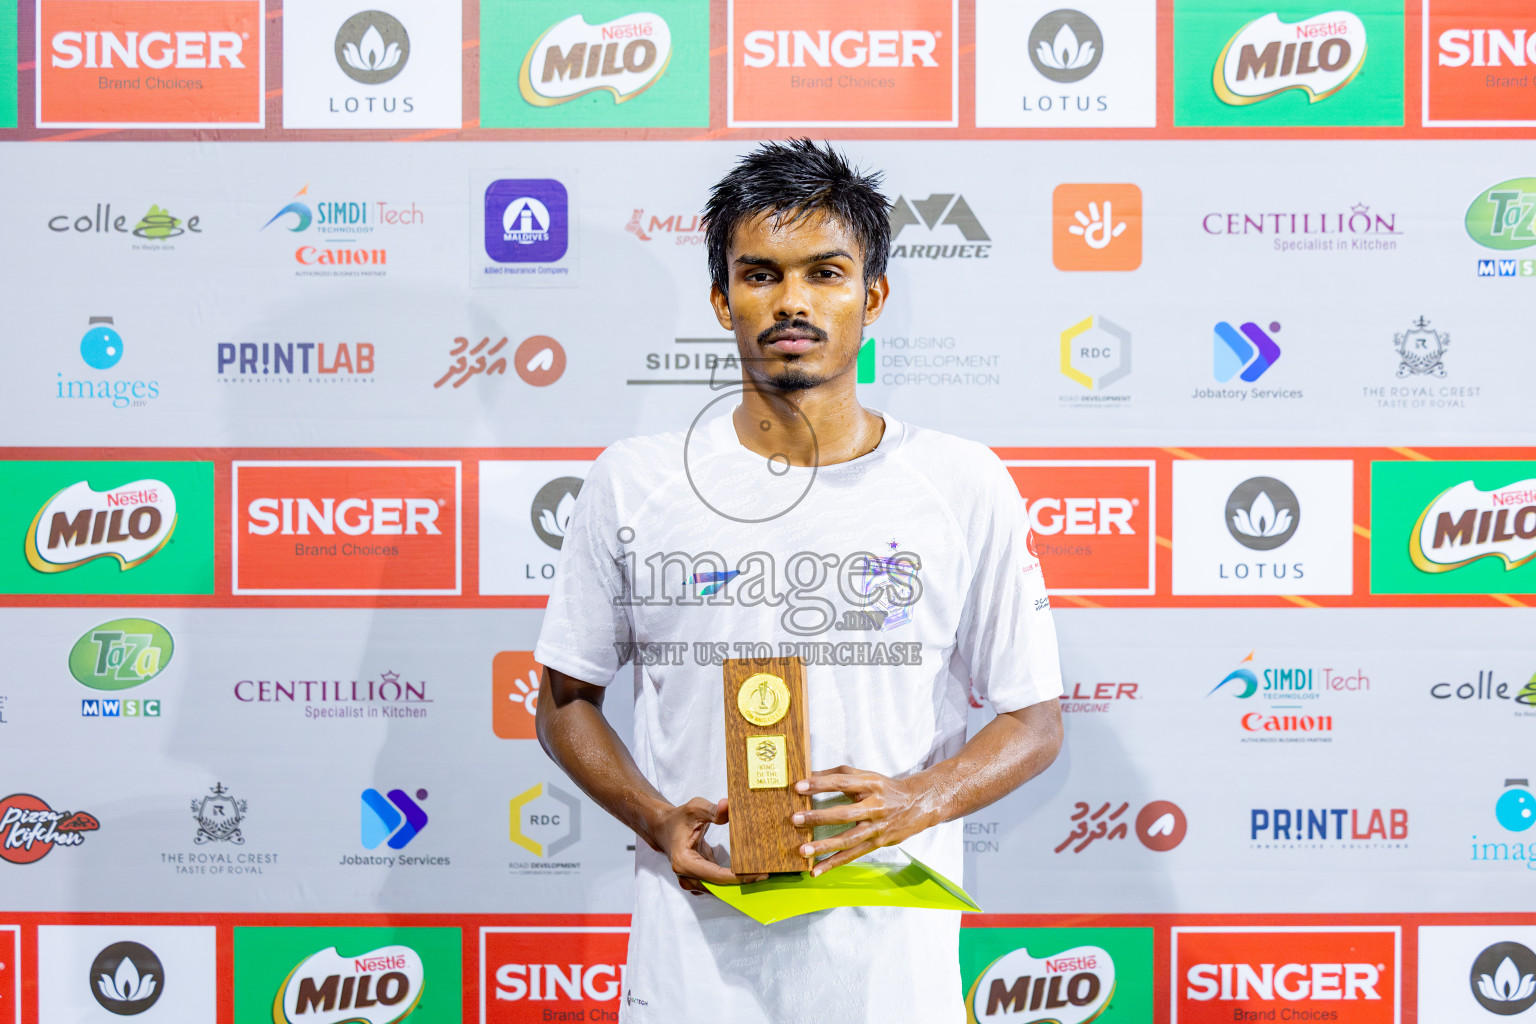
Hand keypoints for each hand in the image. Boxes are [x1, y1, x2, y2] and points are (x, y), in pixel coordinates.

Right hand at [649, 797, 768, 894]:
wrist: (663, 828)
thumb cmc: (679, 818)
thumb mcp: (695, 808)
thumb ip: (713, 809)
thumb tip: (728, 806)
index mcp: (684, 862)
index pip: (717, 876)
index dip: (740, 877)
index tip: (760, 874)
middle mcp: (686, 876)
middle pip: (720, 886)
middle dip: (743, 882)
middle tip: (767, 876)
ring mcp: (690, 880)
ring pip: (719, 889)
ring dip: (738, 884)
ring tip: (760, 876)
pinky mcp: (697, 879)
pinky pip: (717, 884)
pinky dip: (731, 881)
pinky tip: (748, 873)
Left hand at [791, 765, 936, 875]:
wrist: (918, 804)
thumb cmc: (885, 788)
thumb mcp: (866, 776)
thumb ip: (838, 774)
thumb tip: (808, 774)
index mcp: (870, 785)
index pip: (842, 782)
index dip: (820, 784)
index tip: (798, 787)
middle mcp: (875, 806)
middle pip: (844, 813)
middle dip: (819, 817)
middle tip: (795, 819)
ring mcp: (876, 827)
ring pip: (848, 839)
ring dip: (824, 846)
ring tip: (803, 851)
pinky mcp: (877, 843)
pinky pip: (852, 855)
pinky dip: (833, 863)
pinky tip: (816, 870)